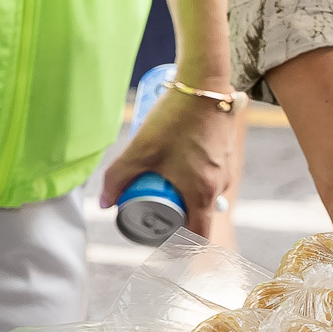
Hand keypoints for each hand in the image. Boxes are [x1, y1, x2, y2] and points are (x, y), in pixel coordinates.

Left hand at [99, 90, 241, 238]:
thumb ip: (117, 178)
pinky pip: (212, 177)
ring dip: (187, 196)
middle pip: (199, 216)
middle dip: (177, 219)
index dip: (179, 248)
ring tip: (162, 184)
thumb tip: (105, 204)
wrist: (205, 83)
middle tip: (153, 212)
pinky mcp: (227, 152)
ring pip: (205, 195)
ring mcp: (227, 168)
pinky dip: (196, 178)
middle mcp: (219, 185)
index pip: (197, 238)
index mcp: (201, 193)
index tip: (162, 246)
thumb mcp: (139, 150)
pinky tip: (179, 162)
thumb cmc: (173, 119)